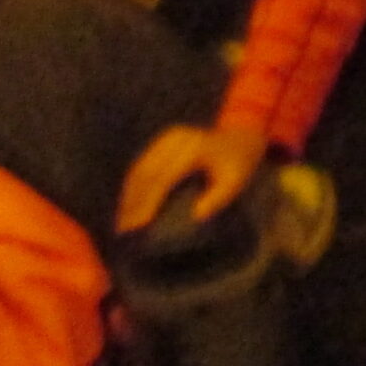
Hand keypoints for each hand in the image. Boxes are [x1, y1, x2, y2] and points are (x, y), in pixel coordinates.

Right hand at [116, 122, 267, 235]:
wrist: (243, 136)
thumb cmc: (239, 164)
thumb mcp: (236, 182)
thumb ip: (218, 199)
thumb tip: (196, 215)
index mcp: (195, 148)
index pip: (163, 178)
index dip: (148, 203)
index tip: (139, 226)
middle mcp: (177, 139)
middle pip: (145, 173)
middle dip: (132, 203)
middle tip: (124, 229)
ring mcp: (168, 138)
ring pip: (139, 168)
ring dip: (128, 195)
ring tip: (122, 221)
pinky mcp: (163, 141)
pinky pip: (142, 164)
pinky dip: (133, 186)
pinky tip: (128, 205)